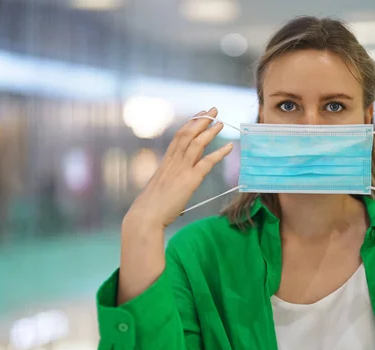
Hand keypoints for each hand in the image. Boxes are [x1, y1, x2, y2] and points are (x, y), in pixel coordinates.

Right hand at [124, 107, 232, 229]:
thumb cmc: (151, 206)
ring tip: (221, 122)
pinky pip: (207, 162)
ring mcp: (181, 170)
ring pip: (197, 144)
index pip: (179, 137)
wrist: (146, 215)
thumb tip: (180, 182)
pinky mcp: (189, 180)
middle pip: (188, 134)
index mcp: (166, 162)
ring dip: (210, 131)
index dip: (190, 124)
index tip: (199, 115)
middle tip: (212, 110)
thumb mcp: (161, 187)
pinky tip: (228, 147)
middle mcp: (173, 162)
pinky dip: (219, 153)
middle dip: (201, 120)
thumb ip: (171, 180)